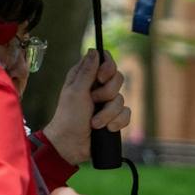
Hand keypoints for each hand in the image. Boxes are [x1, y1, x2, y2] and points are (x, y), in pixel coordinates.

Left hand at [41, 50, 130, 164]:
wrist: (72, 144)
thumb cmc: (68, 117)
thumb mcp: (75, 91)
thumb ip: (87, 71)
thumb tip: (95, 50)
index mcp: (86, 77)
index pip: (106, 61)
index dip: (108, 67)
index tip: (100, 78)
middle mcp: (98, 88)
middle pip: (118, 79)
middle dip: (107, 94)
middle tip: (94, 101)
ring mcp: (107, 103)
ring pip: (122, 99)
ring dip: (108, 114)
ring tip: (95, 123)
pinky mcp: (114, 117)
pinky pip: (126, 114)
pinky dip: (116, 122)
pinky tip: (106, 129)